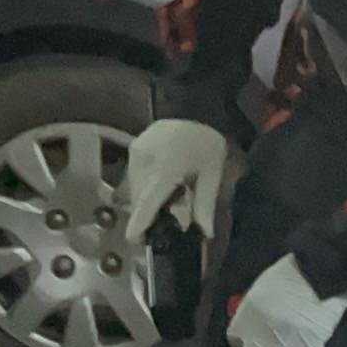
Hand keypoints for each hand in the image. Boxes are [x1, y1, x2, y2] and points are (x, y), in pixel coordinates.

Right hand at [124, 117, 231, 240]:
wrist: (194, 108)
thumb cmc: (207, 143)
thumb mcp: (213, 173)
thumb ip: (205, 204)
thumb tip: (206, 234)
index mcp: (167, 167)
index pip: (149, 199)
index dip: (141, 220)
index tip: (133, 238)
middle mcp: (146, 160)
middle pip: (141, 198)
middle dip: (150, 213)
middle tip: (167, 220)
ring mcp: (137, 152)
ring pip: (136, 188)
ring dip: (147, 200)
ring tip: (169, 196)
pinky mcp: (134, 148)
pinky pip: (134, 176)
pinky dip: (144, 187)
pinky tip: (161, 184)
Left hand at [223, 254, 346, 346]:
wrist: (316, 278)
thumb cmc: (287, 274)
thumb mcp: (260, 287)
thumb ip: (254, 307)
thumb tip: (257, 316)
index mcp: (242, 322)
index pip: (235, 343)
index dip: (244, 342)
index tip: (251, 340)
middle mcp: (258, 342)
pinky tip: (312, 345)